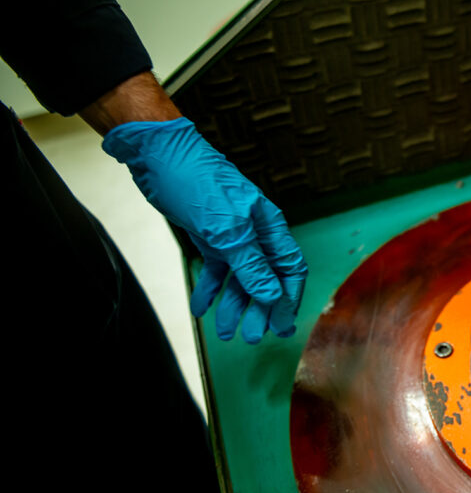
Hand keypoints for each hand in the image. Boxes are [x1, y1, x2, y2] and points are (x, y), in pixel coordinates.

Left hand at [102, 117, 307, 342]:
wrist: (160, 155)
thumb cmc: (199, 182)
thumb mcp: (226, 230)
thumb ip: (251, 265)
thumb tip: (272, 296)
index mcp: (269, 227)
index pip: (290, 269)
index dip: (288, 299)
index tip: (281, 326)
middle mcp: (255, 233)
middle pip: (265, 278)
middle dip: (258, 309)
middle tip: (251, 337)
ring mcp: (232, 235)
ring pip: (240, 277)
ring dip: (233, 305)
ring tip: (224, 331)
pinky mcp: (210, 236)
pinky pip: (216, 269)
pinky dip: (209, 288)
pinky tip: (201, 307)